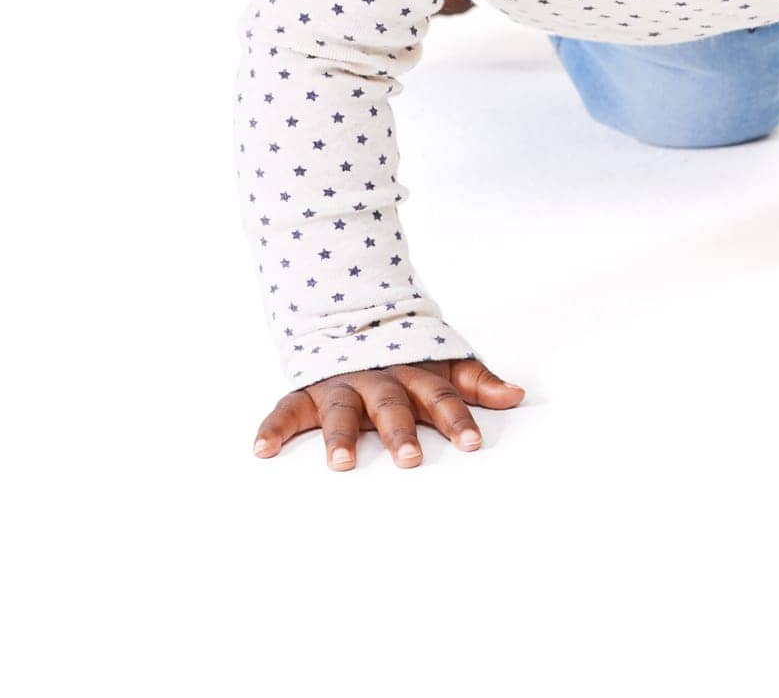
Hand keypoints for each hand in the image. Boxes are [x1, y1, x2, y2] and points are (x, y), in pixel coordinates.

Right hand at [252, 359, 524, 471]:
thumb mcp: (444, 364)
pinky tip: (261, 449)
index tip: (471, 443)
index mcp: (415, 375)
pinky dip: (273, 428)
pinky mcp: (306, 393)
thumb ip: (477, 382)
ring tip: (340, 464)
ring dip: (338, 437)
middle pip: (391, 405)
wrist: (351, 315)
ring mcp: (340, 385)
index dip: (457, 419)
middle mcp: (378, 380)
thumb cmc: (406, 356)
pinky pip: (286, 409)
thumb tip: (517, 395)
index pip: (441, 396)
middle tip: (409, 459)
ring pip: (339, 410)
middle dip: (400, 431)